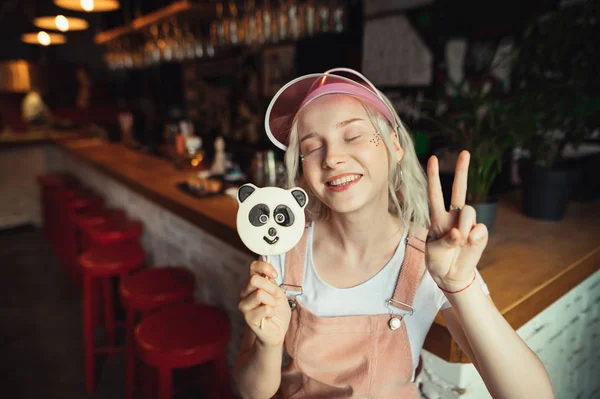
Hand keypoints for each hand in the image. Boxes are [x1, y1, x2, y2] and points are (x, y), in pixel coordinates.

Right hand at [238, 261, 290, 346]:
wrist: (278, 330)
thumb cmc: (277, 310)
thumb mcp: (278, 292)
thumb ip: (271, 283)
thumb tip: (268, 274)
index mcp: (252, 284)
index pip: (253, 267)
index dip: (265, 267)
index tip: (274, 275)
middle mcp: (244, 293)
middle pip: (254, 279)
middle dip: (270, 288)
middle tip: (275, 298)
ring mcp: (244, 305)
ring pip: (259, 294)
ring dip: (272, 302)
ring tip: (271, 309)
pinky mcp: (248, 318)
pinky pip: (265, 308)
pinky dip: (272, 312)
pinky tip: (269, 317)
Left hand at [425, 150, 488, 290]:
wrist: (451, 276)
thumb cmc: (438, 261)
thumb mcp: (433, 252)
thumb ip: (445, 241)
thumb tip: (460, 233)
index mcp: (438, 217)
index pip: (435, 194)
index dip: (433, 177)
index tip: (432, 158)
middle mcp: (453, 216)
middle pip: (459, 189)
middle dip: (462, 170)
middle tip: (465, 152)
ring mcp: (468, 224)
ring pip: (469, 211)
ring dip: (463, 226)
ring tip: (458, 241)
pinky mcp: (480, 235)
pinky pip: (479, 230)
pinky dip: (473, 238)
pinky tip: (468, 245)